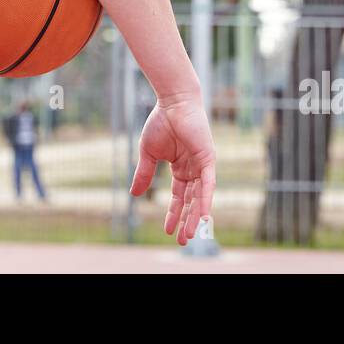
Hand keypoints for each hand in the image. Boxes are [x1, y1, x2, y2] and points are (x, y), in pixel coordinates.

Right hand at [131, 94, 216, 244]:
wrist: (172, 103)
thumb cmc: (161, 122)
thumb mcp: (148, 153)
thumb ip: (144, 174)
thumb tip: (134, 195)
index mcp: (181, 168)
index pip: (179, 196)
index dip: (173, 213)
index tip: (167, 230)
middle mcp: (193, 169)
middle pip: (191, 201)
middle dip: (186, 221)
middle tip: (182, 240)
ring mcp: (202, 164)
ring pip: (201, 196)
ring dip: (196, 216)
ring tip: (190, 234)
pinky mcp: (208, 158)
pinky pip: (208, 183)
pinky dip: (206, 199)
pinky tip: (204, 215)